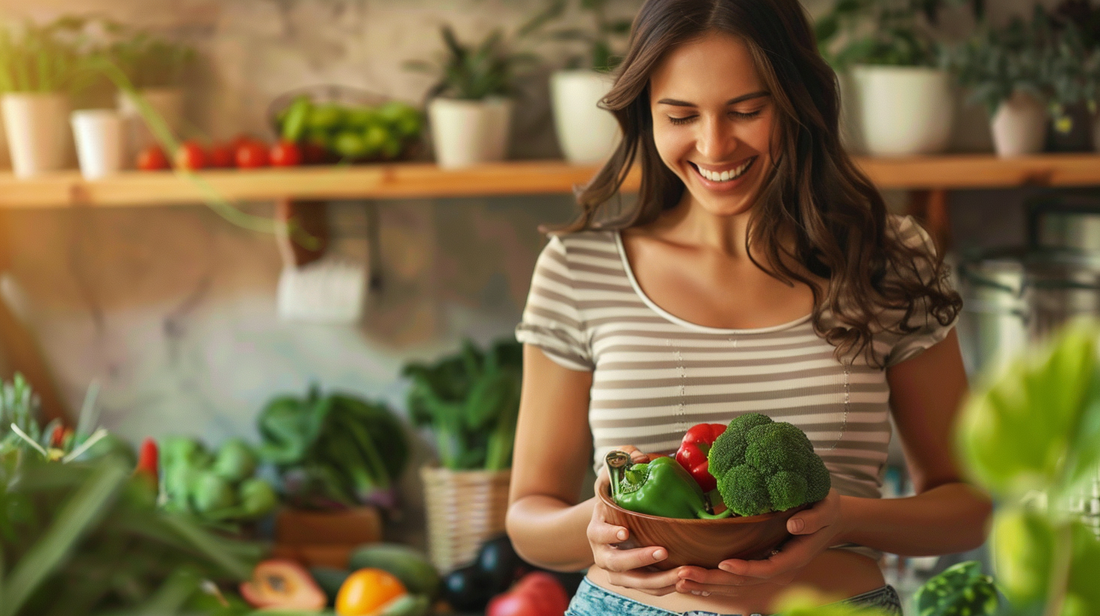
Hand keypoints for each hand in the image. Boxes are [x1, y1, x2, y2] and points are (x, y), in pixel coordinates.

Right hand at [589, 445, 682, 595]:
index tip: (626, 532)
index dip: (610, 534)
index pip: (599, 533)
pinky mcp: (635, 580)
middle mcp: (603, 554)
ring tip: (682, 573)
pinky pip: (649, 588)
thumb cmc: (615, 497)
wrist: (610, 524)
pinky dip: (666, 587)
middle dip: (639, 560)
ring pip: (635, 582)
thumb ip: (623, 459)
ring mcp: (618, 571)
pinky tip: (685, 580)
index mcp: (597, 529)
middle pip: (616, 564)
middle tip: (663, 551)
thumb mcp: (613, 475)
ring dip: (658, 580)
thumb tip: (639, 455)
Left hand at [674, 489, 844, 595]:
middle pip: (745, 582)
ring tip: (680, 580)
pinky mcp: (762, 564)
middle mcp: (781, 568)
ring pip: (737, 584)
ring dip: (708, 584)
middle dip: (714, 581)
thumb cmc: (827, 510)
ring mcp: (771, 569)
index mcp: (795, 556)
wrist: (833, 520)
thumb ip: (813, 519)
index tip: (724, 564)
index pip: (769, 569)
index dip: (747, 569)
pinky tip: (693, 582)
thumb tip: (793, 525)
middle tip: (685, 574)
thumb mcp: (827, 509)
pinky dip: (714, 582)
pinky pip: (736, 579)